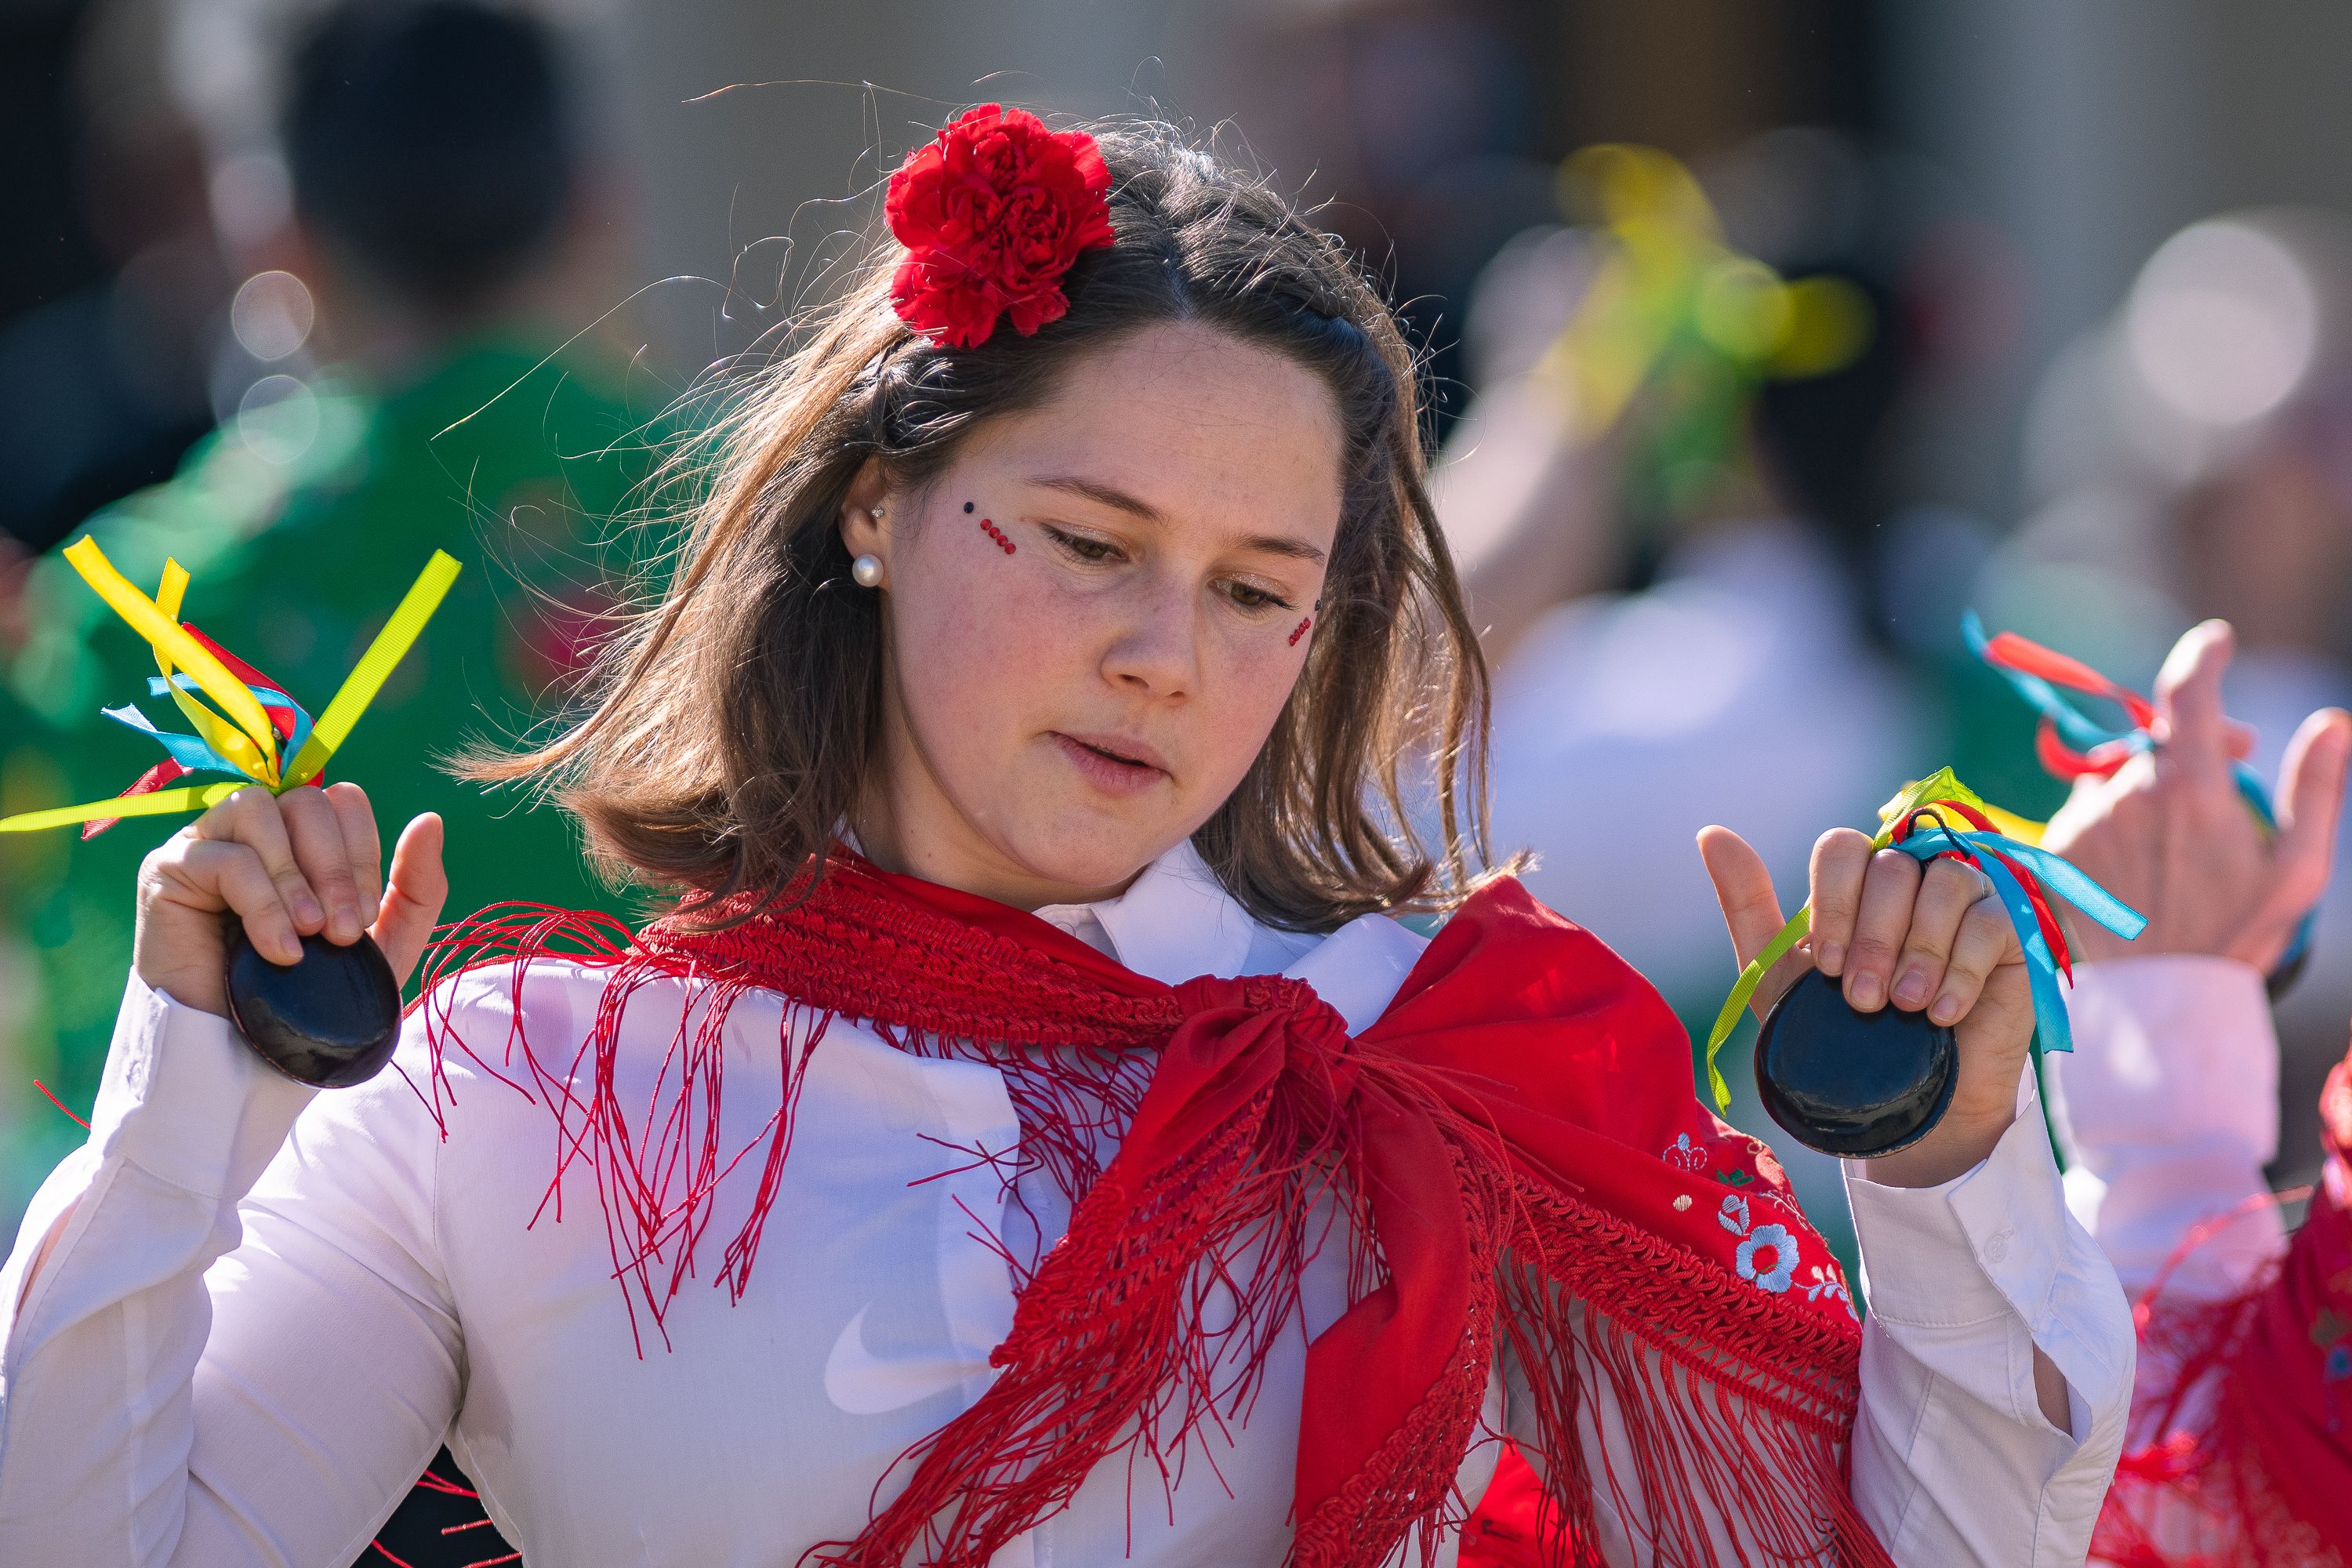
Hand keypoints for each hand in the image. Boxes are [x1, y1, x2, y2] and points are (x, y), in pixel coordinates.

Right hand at [133, 782, 447, 1017]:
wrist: (248, 1055)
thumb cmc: (313, 996)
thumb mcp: (384, 942)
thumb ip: (417, 884)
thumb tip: (431, 819)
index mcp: (303, 839)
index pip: (342, 800)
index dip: (362, 851)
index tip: (363, 917)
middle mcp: (254, 831)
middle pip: (305, 799)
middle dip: (335, 867)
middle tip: (339, 931)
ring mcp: (208, 844)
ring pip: (260, 809)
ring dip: (295, 877)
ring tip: (307, 934)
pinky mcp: (168, 870)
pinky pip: (225, 857)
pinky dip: (263, 903)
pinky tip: (277, 951)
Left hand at [1701, 824, 2034, 1186]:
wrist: (1906, 1104)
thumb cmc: (1840, 1035)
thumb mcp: (1781, 977)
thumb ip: (1748, 905)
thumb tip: (1711, 833)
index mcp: (1855, 884)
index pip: (1843, 848)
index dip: (1834, 901)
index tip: (1826, 964)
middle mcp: (1912, 880)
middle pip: (1893, 867)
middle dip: (1873, 937)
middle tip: (1862, 999)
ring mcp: (1965, 902)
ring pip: (1947, 883)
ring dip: (1919, 950)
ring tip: (1904, 1005)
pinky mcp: (2011, 934)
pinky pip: (1992, 922)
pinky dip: (1962, 969)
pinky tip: (1943, 1013)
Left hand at [2038, 620, 2350, 969]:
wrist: (2154, 1002)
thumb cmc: (2235, 937)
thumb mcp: (2296, 871)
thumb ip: (2315, 788)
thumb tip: (2333, 720)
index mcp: (2191, 791)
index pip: (2189, 692)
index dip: (2204, 655)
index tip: (2217, 643)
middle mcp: (2128, 793)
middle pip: (2160, 742)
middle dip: (2195, 751)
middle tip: (2225, 787)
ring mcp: (2086, 818)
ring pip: (2123, 778)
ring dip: (2152, 795)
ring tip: (2178, 855)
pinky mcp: (2055, 845)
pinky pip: (2089, 812)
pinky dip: (2116, 824)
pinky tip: (2139, 871)